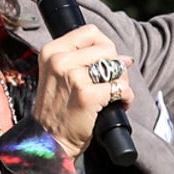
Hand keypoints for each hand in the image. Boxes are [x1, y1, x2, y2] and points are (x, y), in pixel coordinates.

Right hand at [36, 25, 130, 160]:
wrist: (48, 142)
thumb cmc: (58, 110)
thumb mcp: (59, 76)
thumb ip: (84, 60)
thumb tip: (124, 57)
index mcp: (51, 51)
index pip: (90, 32)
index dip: (104, 46)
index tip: (105, 63)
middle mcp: (60, 60)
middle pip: (106, 48)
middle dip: (116, 66)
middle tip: (110, 83)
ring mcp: (73, 77)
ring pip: (116, 66)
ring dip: (122, 82)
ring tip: (114, 95)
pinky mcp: (86, 94)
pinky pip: (121, 87)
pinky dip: (126, 97)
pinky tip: (119, 105)